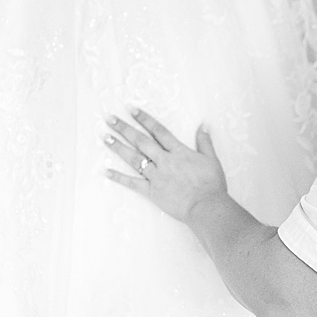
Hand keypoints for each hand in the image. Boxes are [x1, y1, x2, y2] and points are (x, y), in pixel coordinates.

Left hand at [104, 108, 227, 224]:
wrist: (206, 207)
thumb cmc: (211, 185)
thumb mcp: (212, 160)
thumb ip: (205, 142)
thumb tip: (204, 125)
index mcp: (178, 151)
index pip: (158, 131)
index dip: (144, 119)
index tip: (131, 109)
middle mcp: (164, 161)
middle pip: (141, 141)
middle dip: (124, 128)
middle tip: (110, 118)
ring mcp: (156, 176)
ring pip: (134, 158)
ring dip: (118, 147)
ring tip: (105, 137)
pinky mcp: (152, 191)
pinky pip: (132, 183)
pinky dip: (118, 177)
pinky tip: (106, 171)